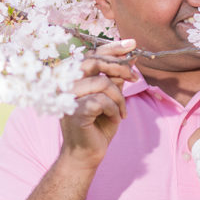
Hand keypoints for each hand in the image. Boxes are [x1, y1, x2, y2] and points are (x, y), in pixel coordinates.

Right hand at [59, 39, 137, 166]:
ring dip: (119, 98)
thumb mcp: (111, 98)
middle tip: (135, 77)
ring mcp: (66, 98)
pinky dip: (114, 110)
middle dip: (119, 67)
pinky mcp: (73, 111)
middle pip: (94, 62)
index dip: (112, 47)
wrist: (86, 155)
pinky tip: (115, 119)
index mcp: (72, 79)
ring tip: (122, 111)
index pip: (90, 55)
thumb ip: (116, 78)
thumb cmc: (97, 127)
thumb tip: (130, 57)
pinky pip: (102, 101)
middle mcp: (64, 85)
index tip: (132, 44)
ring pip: (102, 83)